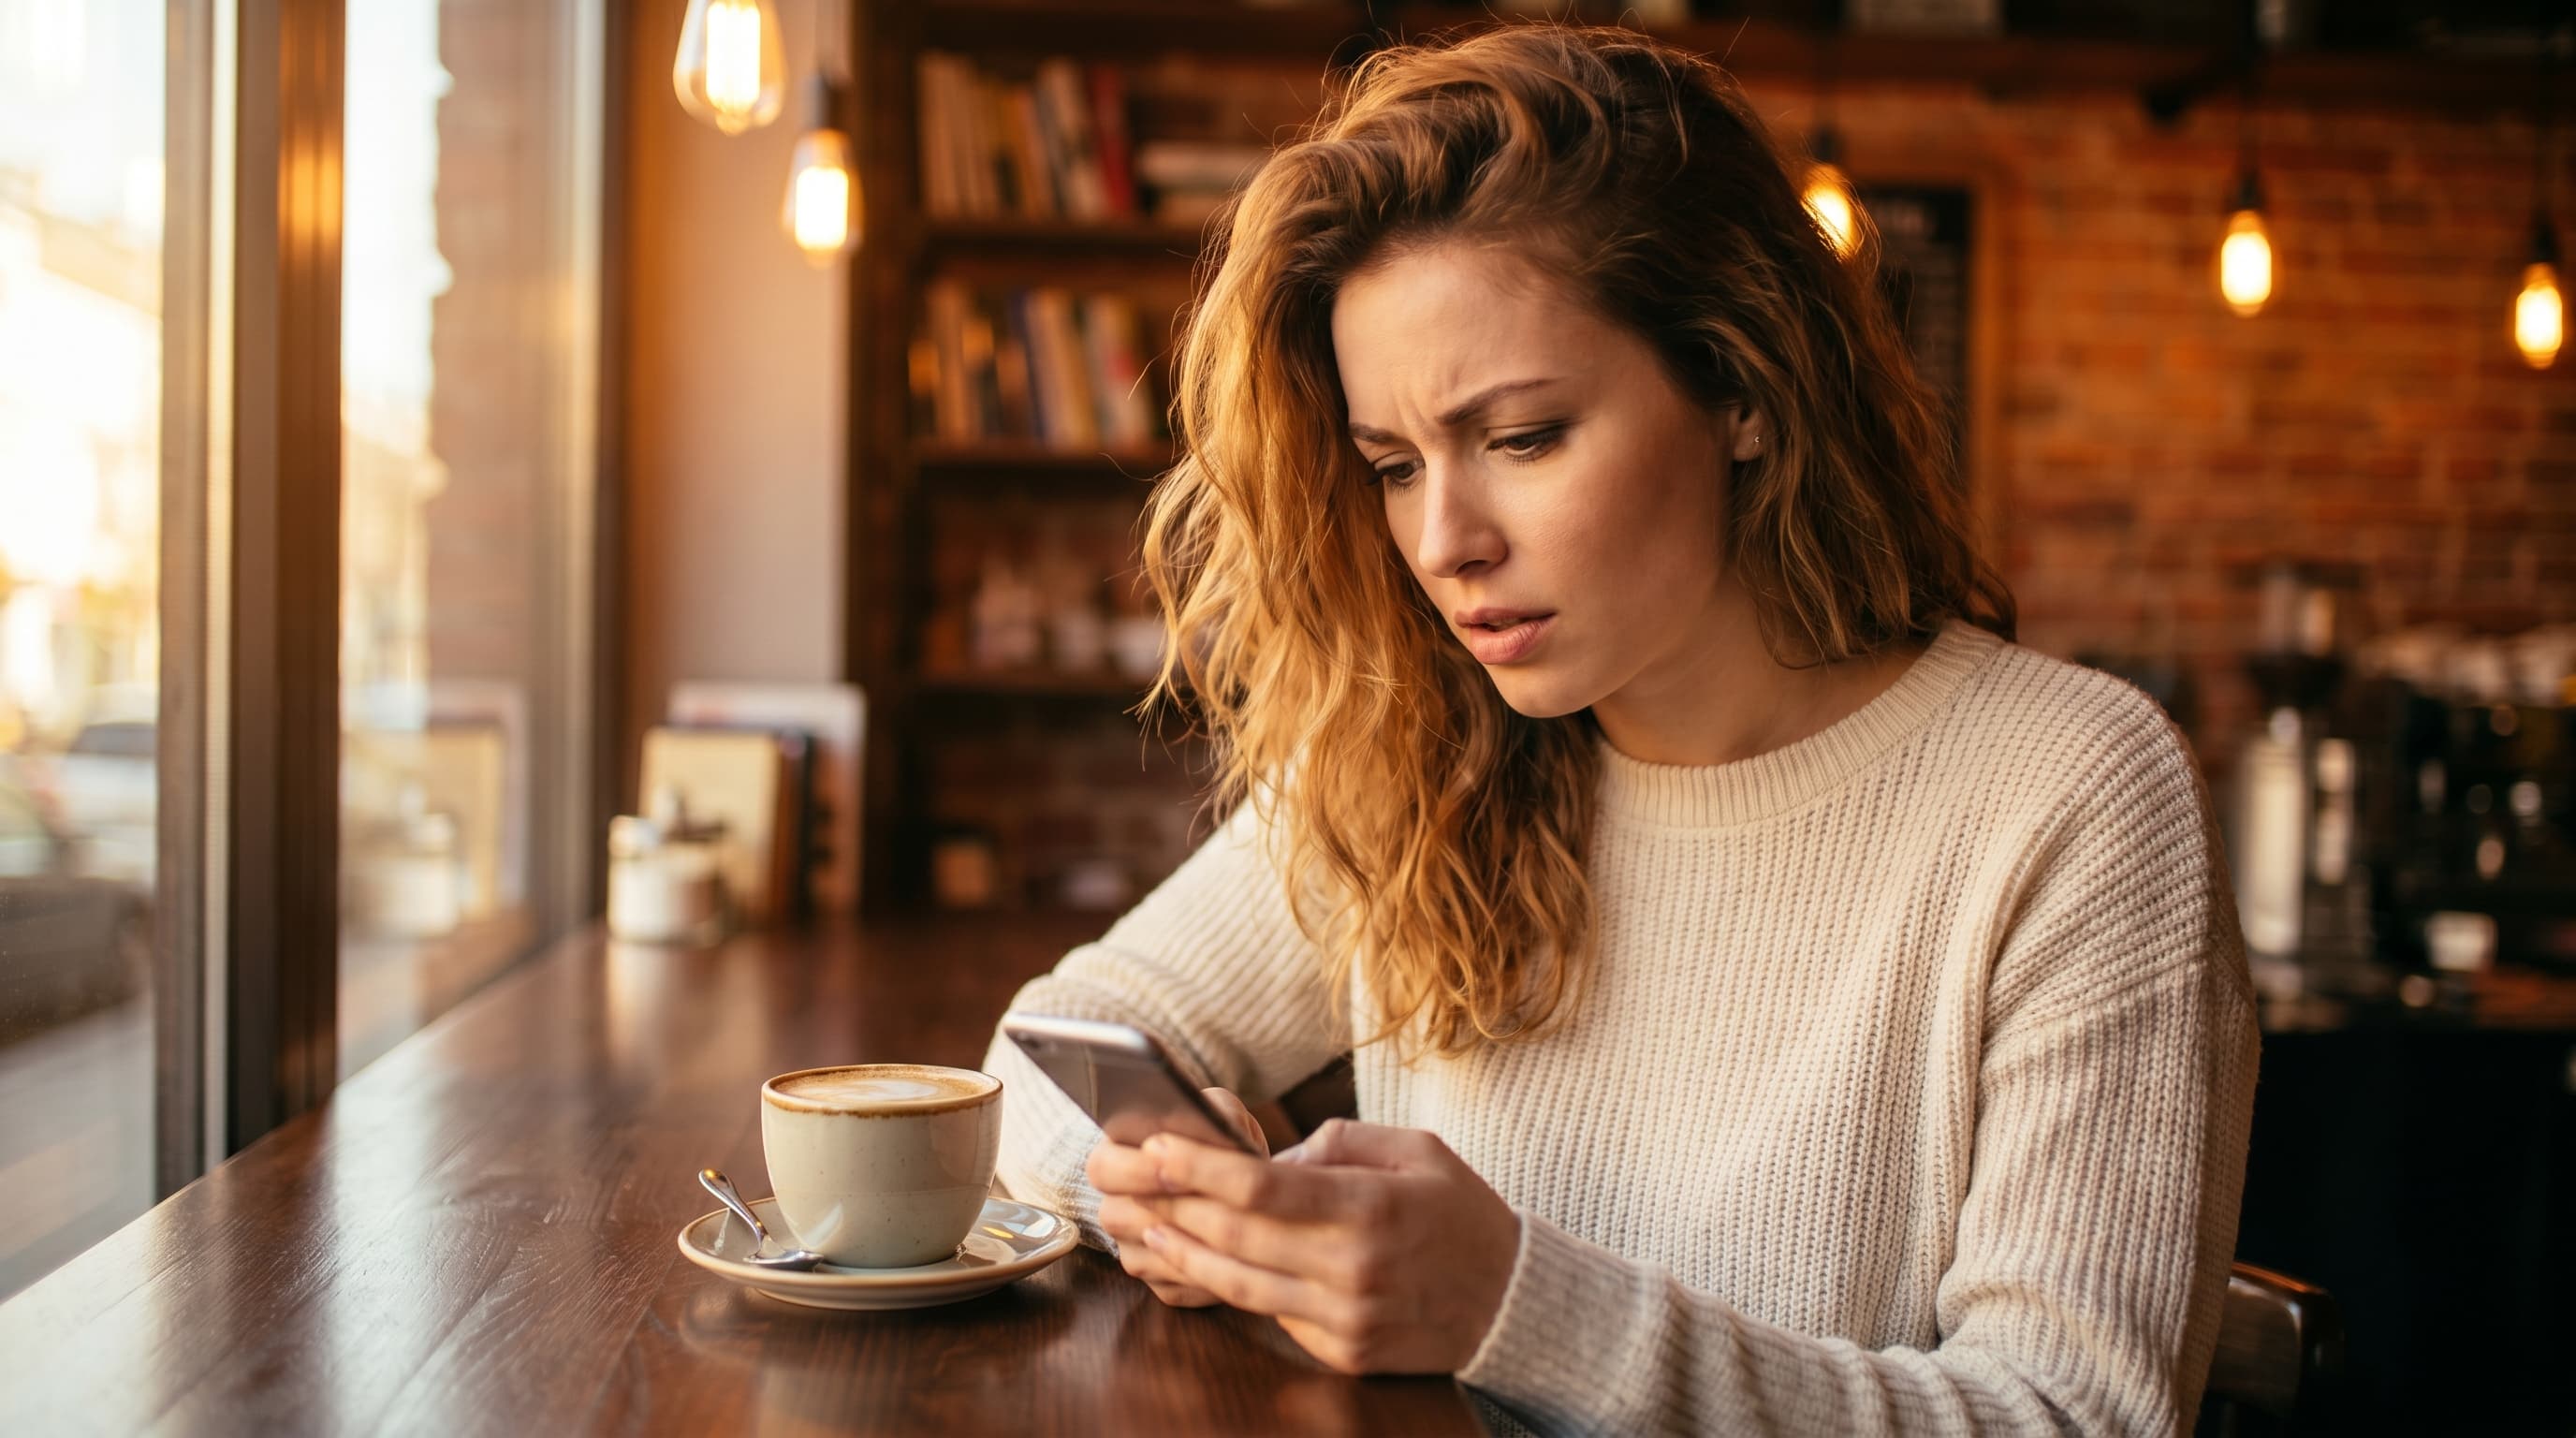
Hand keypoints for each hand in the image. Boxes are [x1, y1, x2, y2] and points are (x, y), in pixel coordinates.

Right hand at [1087, 1087, 1267, 1307]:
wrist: (1238, 1184)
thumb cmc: (1221, 1144)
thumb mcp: (1220, 1115)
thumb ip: (1214, 1113)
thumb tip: (1211, 1124)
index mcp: (1116, 1159)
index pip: (1103, 1168)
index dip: (1135, 1168)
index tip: (1168, 1159)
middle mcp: (1115, 1209)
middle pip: (1114, 1217)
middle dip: (1159, 1207)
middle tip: (1204, 1196)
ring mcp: (1134, 1250)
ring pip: (1147, 1258)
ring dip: (1189, 1245)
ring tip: (1234, 1227)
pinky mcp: (1160, 1284)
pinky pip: (1176, 1288)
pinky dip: (1207, 1275)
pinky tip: (1237, 1258)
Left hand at [1133, 1118, 1520, 1375]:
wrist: (1512, 1302)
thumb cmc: (1460, 1215)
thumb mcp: (1417, 1152)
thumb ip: (1341, 1144)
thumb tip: (1272, 1159)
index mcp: (1370, 1207)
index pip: (1263, 1187)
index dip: (1201, 1167)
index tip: (1160, 1147)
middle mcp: (1353, 1268)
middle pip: (1239, 1236)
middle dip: (1177, 1206)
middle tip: (1135, 1183)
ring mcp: (1347, 1318)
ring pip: (1242, 1284)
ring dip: (1186, 1255)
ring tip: (1150, 1230)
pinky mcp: (1345, 1353)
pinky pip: (1275, 1316)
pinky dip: (1236, 1288)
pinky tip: (1205, 1266)